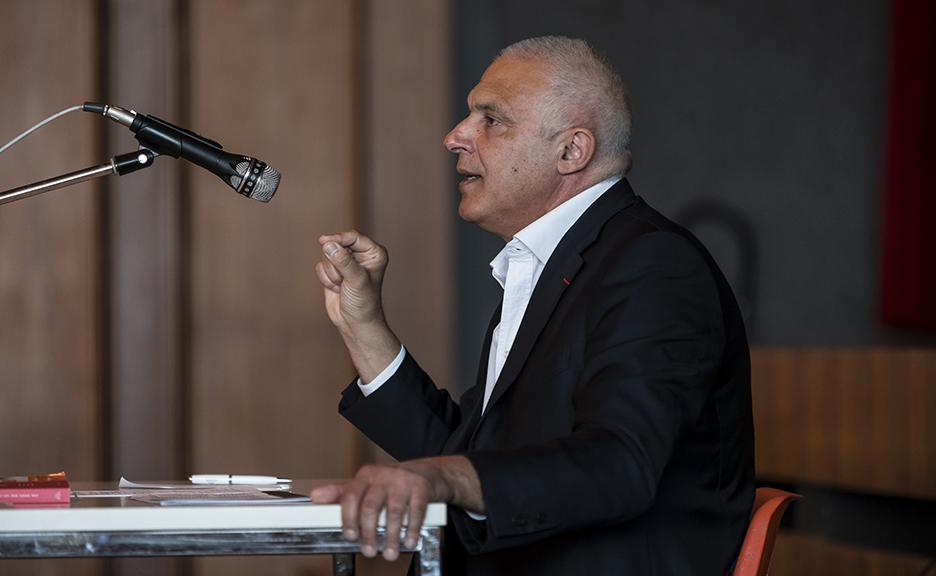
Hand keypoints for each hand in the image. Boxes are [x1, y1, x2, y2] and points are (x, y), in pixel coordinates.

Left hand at [310, 456, 483, 560]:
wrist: (424, 473)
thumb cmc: (389, 484)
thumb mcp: (364, 485)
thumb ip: (341, 493)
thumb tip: (315, 496)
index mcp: (365, 475)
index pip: (351, 496)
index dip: (349, 518)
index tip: (350, 536)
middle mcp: (383, 476)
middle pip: (371, 506)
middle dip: (369, 533)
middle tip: (369, 551)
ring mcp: (403, 481)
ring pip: (393, 512)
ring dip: (391, 536)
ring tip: (389, 552)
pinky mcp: (421, 487)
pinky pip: (415, 511)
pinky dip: (411, 529)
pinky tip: (409, 541)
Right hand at [315, 230, 388, 329]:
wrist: (356, 322)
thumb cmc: (364, 302)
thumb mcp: (356, 280)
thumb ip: (343, 261)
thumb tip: (328, 244)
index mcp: (373, 253)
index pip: (353, 237)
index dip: (338, 238)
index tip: (324, 241)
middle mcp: (360, 255)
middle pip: (337, 244)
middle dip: (336, 263)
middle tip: (344, 279)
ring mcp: (346, 262)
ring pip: (326, 256)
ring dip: (331, 274)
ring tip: (343, 286)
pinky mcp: (334, 271)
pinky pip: (320, 266)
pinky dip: (326, 279)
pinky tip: (337, 289)